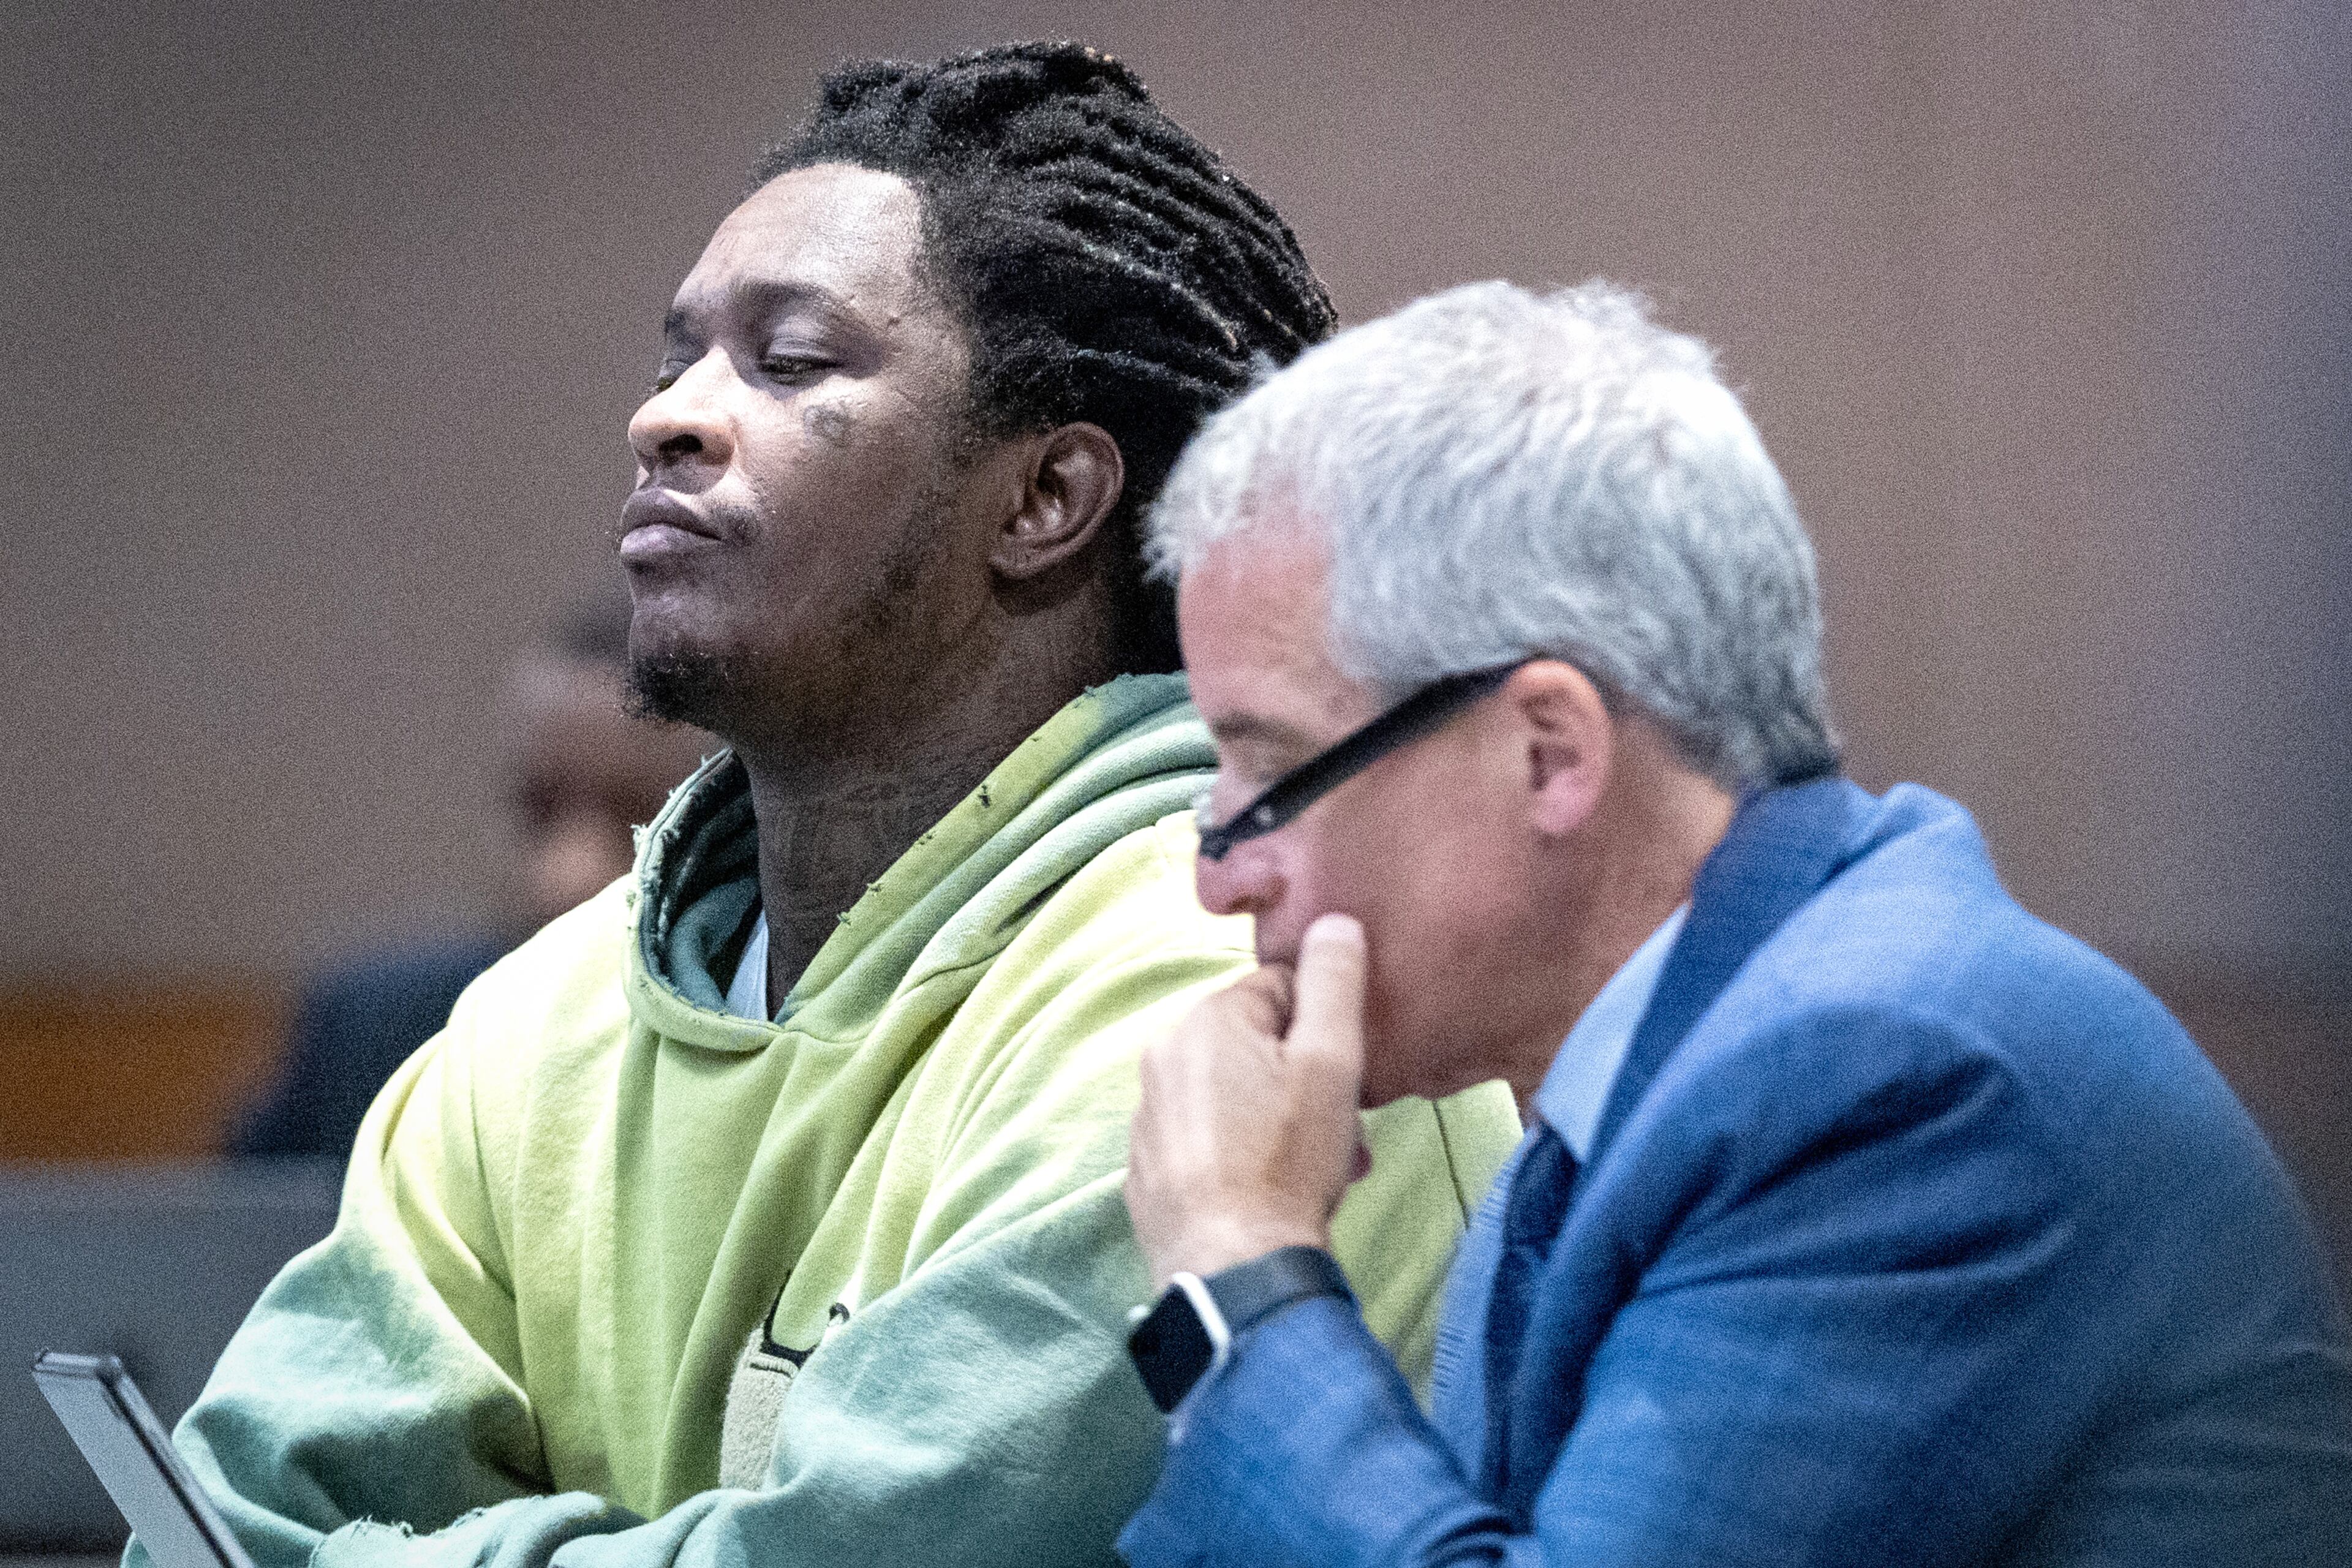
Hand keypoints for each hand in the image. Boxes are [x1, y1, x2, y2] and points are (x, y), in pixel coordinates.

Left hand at [1126, 913, 1370, 1287]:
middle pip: (1255, 1044)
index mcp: (1205, 1018)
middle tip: (1341, 1129)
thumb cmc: (1287, 1161)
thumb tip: (1333, 920)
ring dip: (1278, 1118)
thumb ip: (1334, 981)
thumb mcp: (1331, 1061)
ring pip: (1232, 1093)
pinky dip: (1240, 1153)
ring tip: (1317, 1167)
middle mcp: (1163, 1054)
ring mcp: (1148, 1114)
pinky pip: (1205, 1139)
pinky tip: (1270, 1188)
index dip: (1324, 1030)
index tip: (1347, 1076)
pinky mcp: (1146, 1167)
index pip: (1281, 989)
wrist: (1233, 1267)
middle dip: (1303, 1079)